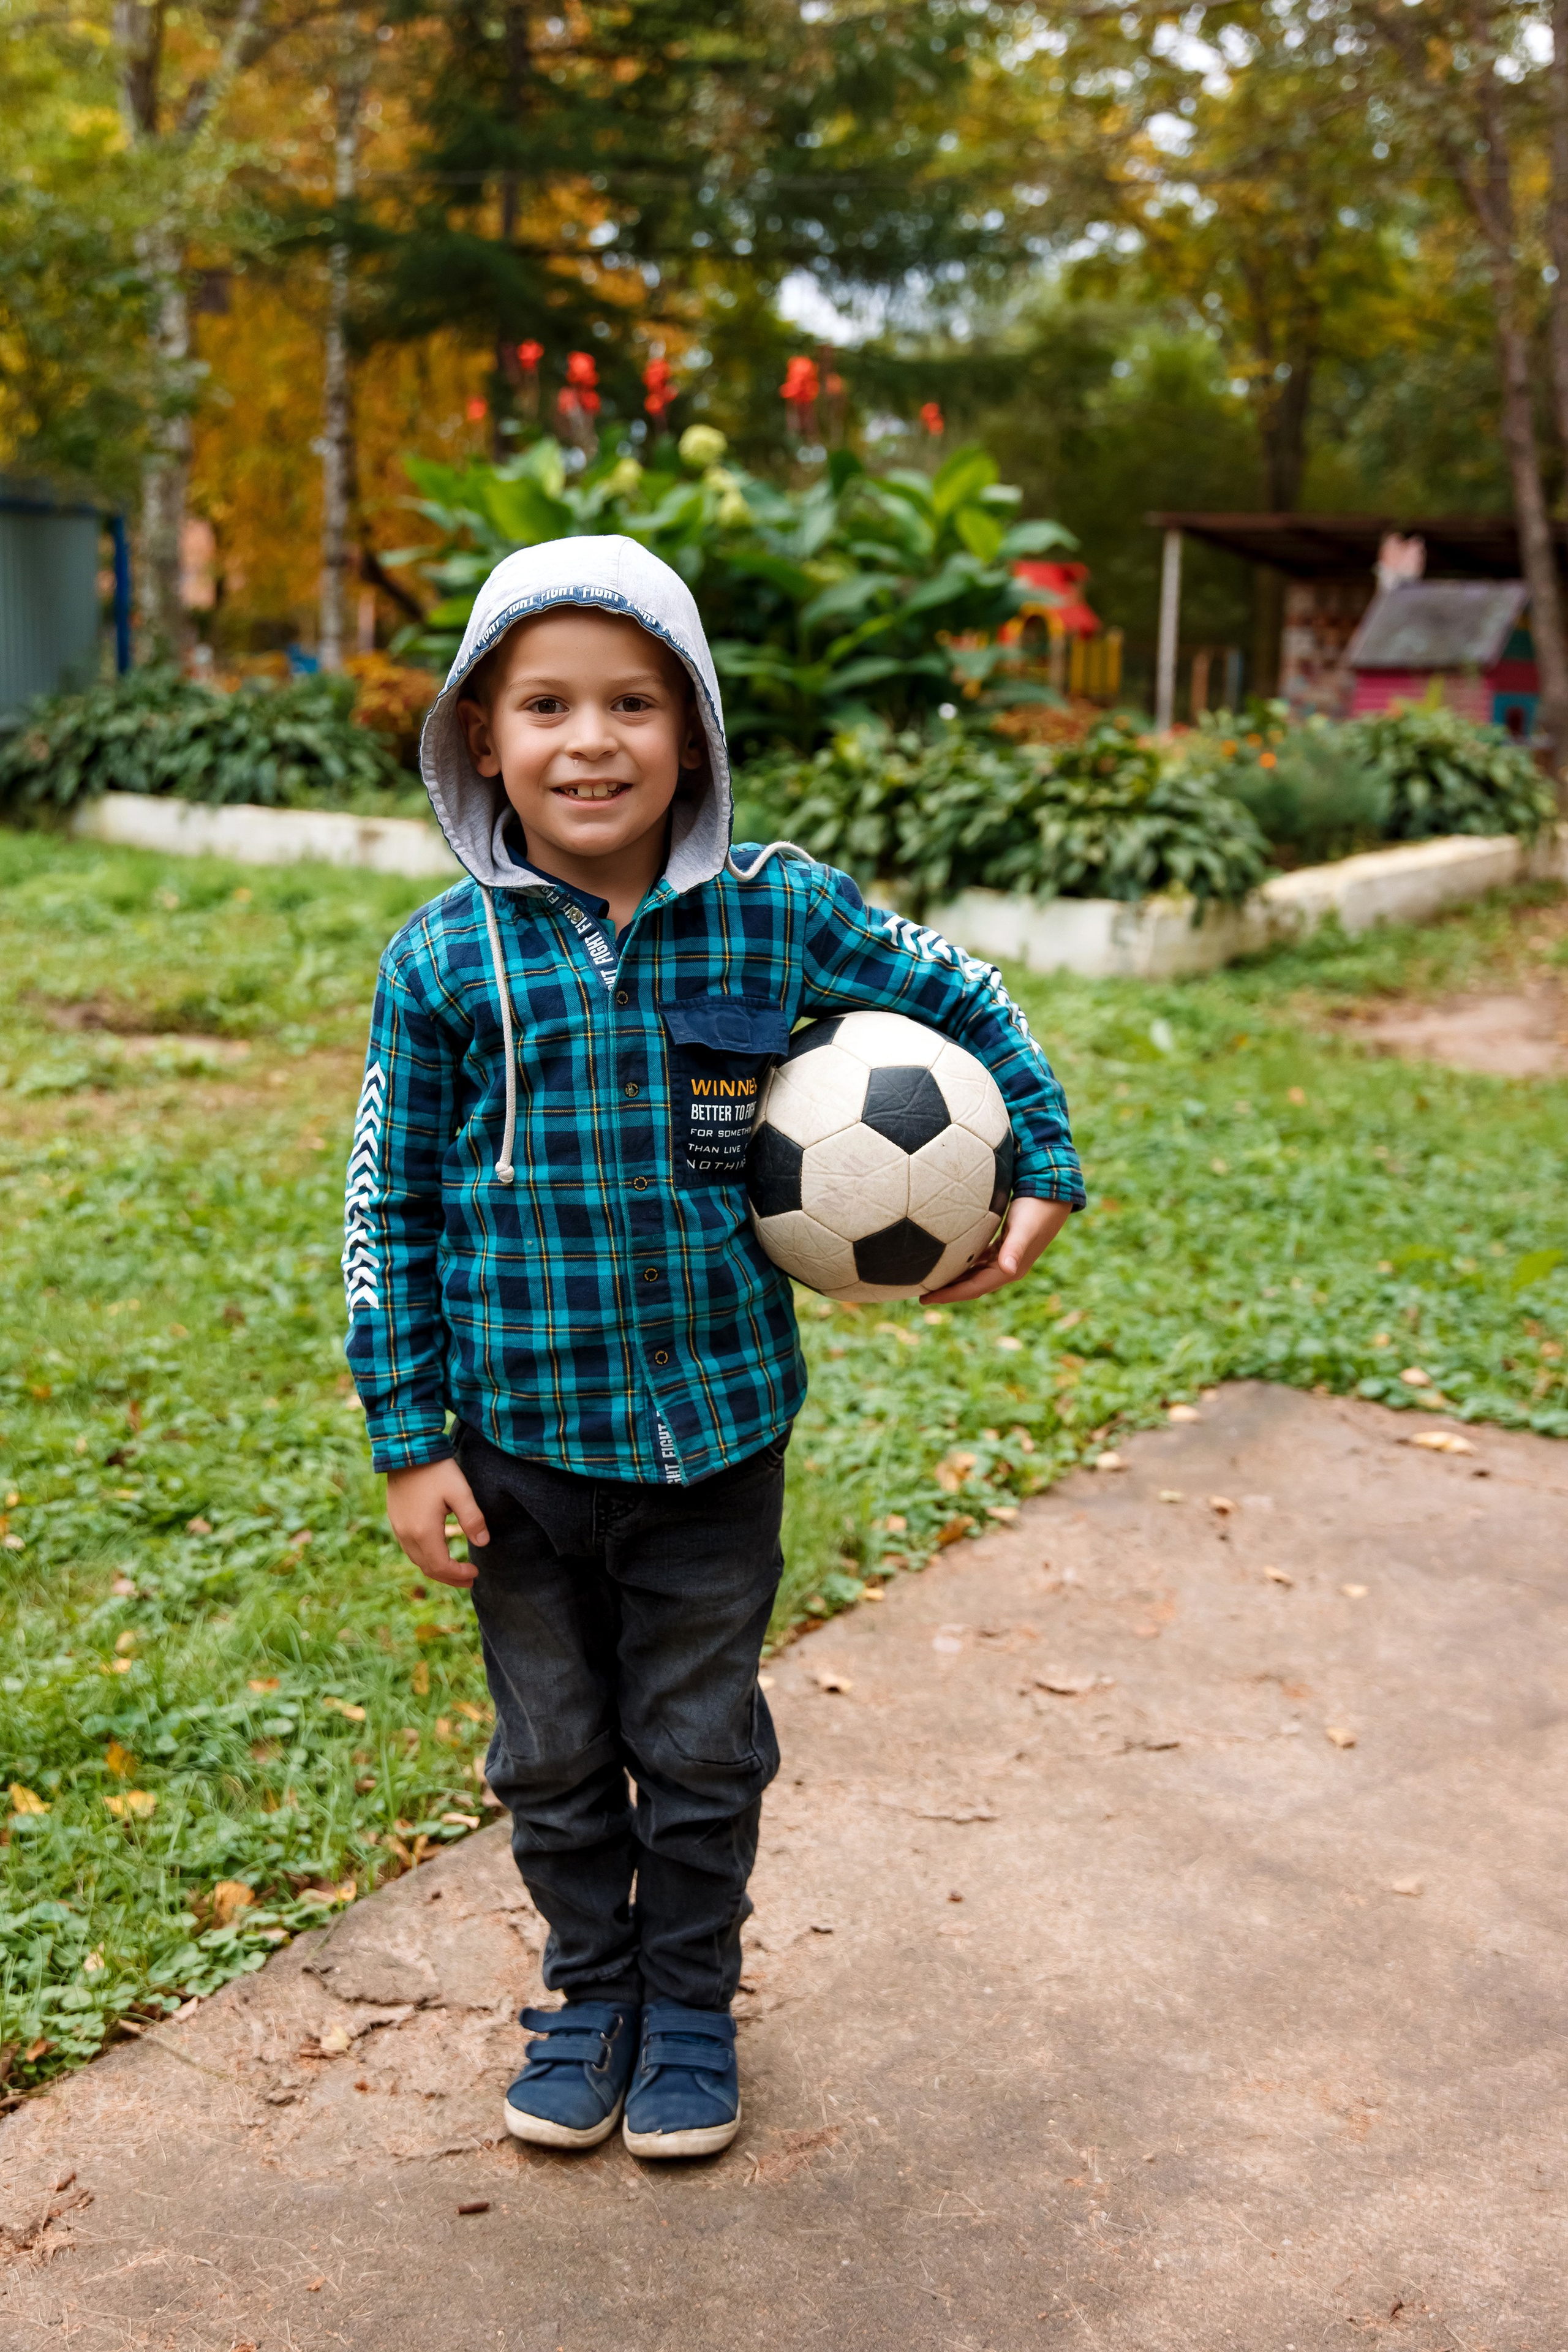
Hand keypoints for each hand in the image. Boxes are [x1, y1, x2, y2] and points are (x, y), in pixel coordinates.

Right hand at [385, 1458, 488, 1588]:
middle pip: (428, 1568)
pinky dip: (426, 1557)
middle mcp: (407, 1535)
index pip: (441, 1566)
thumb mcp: (460, 1492)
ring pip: (418, 1560)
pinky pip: (410, 1548)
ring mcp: (399, 1528)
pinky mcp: (396, 1520)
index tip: (476, 1572)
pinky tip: (438, 1552)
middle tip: (469, 1580)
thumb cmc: (436, 1470)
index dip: (459, 1574)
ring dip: (437, 1569)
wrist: (407, 1450)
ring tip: (455, 1571)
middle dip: (450, 1578)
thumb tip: (483, 1542)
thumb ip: (472, 1519)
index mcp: (424, 1532)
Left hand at [919, 1195, 1070, 1305]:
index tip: (925, 1298)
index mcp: (1009, 1270)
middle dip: (948, 1291)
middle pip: (971, 1286)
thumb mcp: (1023, 1228)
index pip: (973, 1288)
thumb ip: (1015, 1248)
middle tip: (920, 1295)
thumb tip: (1007, 1269)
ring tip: (931, 1281)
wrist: (1052, 1195)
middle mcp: (1006, 1268)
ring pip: (974, 1275)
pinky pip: (978, 1261)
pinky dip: (963, 1265)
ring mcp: (1005, 1258)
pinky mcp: (1003, 1246)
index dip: (950, 1295)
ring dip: (954, 1280)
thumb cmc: (1036, 1210)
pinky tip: (949, 1261)